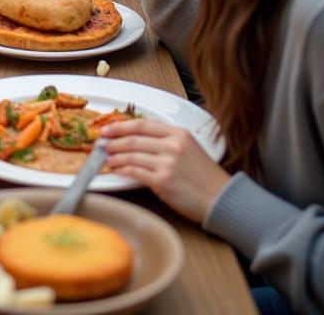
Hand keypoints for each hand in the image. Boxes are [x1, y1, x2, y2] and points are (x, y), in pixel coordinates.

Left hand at [101, 119, 230, 223]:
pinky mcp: (163, 181)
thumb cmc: (205, 177)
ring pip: (132, 155)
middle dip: (114, 141)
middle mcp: (172, 145)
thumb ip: (167, 142)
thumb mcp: (189, 149)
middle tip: (101, 144)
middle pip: (134, 138)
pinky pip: (136, 172)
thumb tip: (138, 141)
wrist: (221, 199)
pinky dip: (123, 171)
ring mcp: (167, 163)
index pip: (142, 124)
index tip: (108, 129)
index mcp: (179, 134)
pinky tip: (117, 171)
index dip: (121, 126)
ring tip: (106, 159)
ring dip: (115, 157)